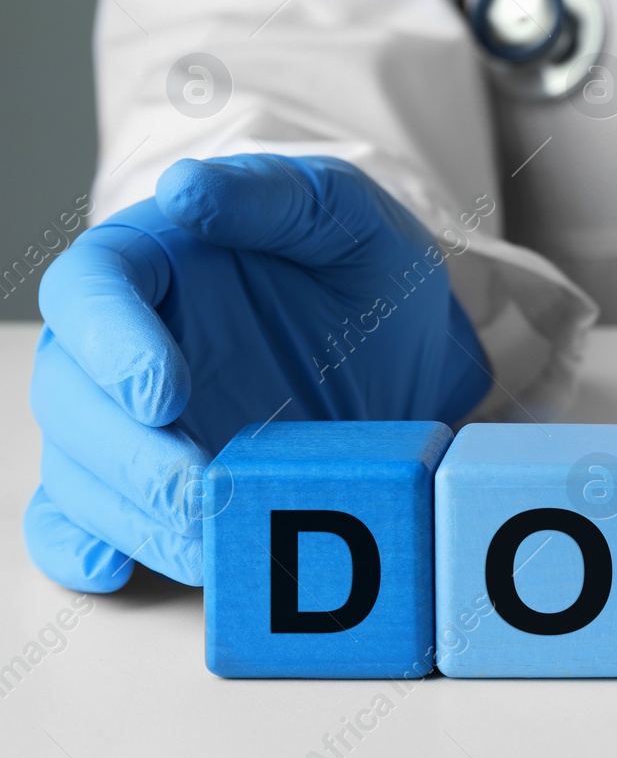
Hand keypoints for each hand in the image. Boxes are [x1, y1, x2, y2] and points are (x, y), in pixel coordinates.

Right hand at [26, 155, 492, 592]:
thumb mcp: (344, 213)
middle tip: (200, 488)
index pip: (90, 289)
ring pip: (79, 468)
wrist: (403, 340)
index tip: (164, 391)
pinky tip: (115, 568)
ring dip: (131, 513)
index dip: (112, 343)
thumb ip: (270, 197)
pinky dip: (83, 548)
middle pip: (73, 396)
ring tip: (205, 541)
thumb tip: (186, 190)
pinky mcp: (148, 480)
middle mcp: (119, 343)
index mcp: (150, 261)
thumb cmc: (360, 262)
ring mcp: (128, 419)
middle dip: (129, 453)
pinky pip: (82, 519)